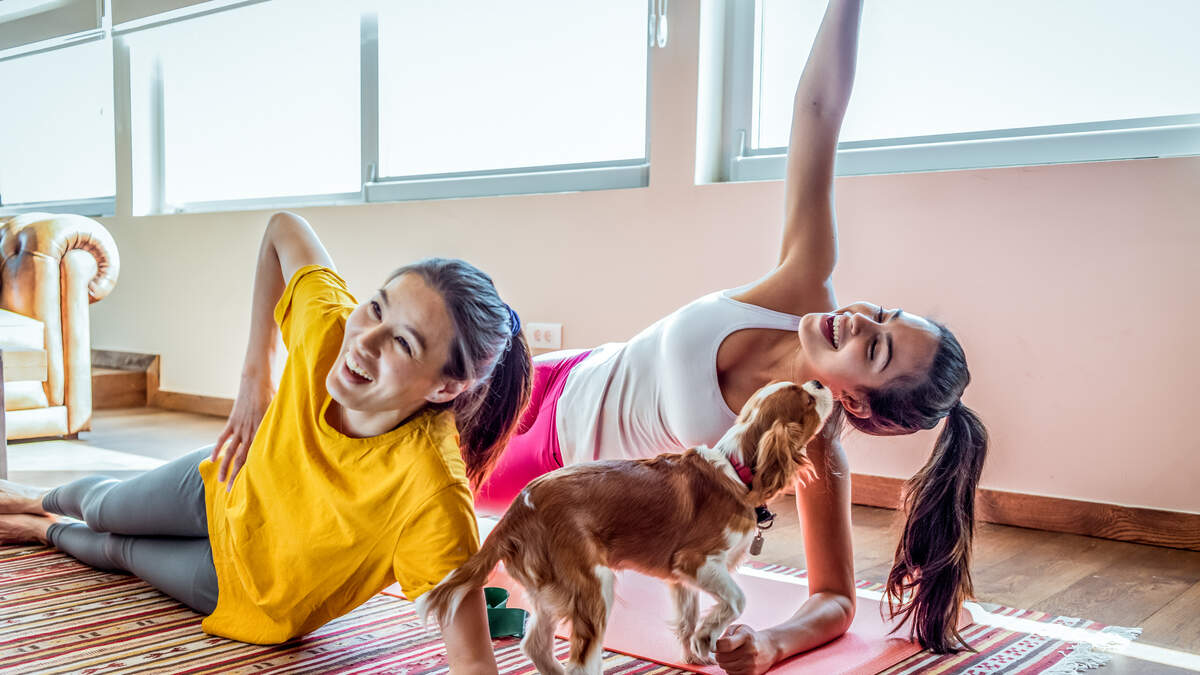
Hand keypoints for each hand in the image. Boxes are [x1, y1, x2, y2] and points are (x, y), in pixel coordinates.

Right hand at [213, 372, 274, 489]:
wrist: (258, 380)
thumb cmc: (275, 395)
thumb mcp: (283, 412)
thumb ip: (285, 426)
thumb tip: (295, 438)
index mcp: (264, 432)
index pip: (257, 458)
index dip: (254, 472)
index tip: (254, 486)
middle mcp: (250, 432)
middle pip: (241, 459)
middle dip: (236, 477)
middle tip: (232, 491)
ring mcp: (239, 427)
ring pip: (229, 452)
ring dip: (224, 467)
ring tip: (221, 481)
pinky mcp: (232, 421)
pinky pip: (222, 438)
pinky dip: (217, 449)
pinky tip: (212, 460)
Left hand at [714, 624, 778, 674]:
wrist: (770, 647)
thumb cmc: (750, 636)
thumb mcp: (739, 628)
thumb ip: (725, 634)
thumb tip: (715, 647)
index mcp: (746, 637)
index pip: (726, 644)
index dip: (718, 645)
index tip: (720, 644)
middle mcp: (750, 651)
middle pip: (722, 658)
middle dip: (719, 654)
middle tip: (725, 651)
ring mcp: (752, 664)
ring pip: (725, 667)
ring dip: (724, 662)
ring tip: (732, 656)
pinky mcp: (752, 673)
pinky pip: (731, 674)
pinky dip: (730, 669)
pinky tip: (736, 662)